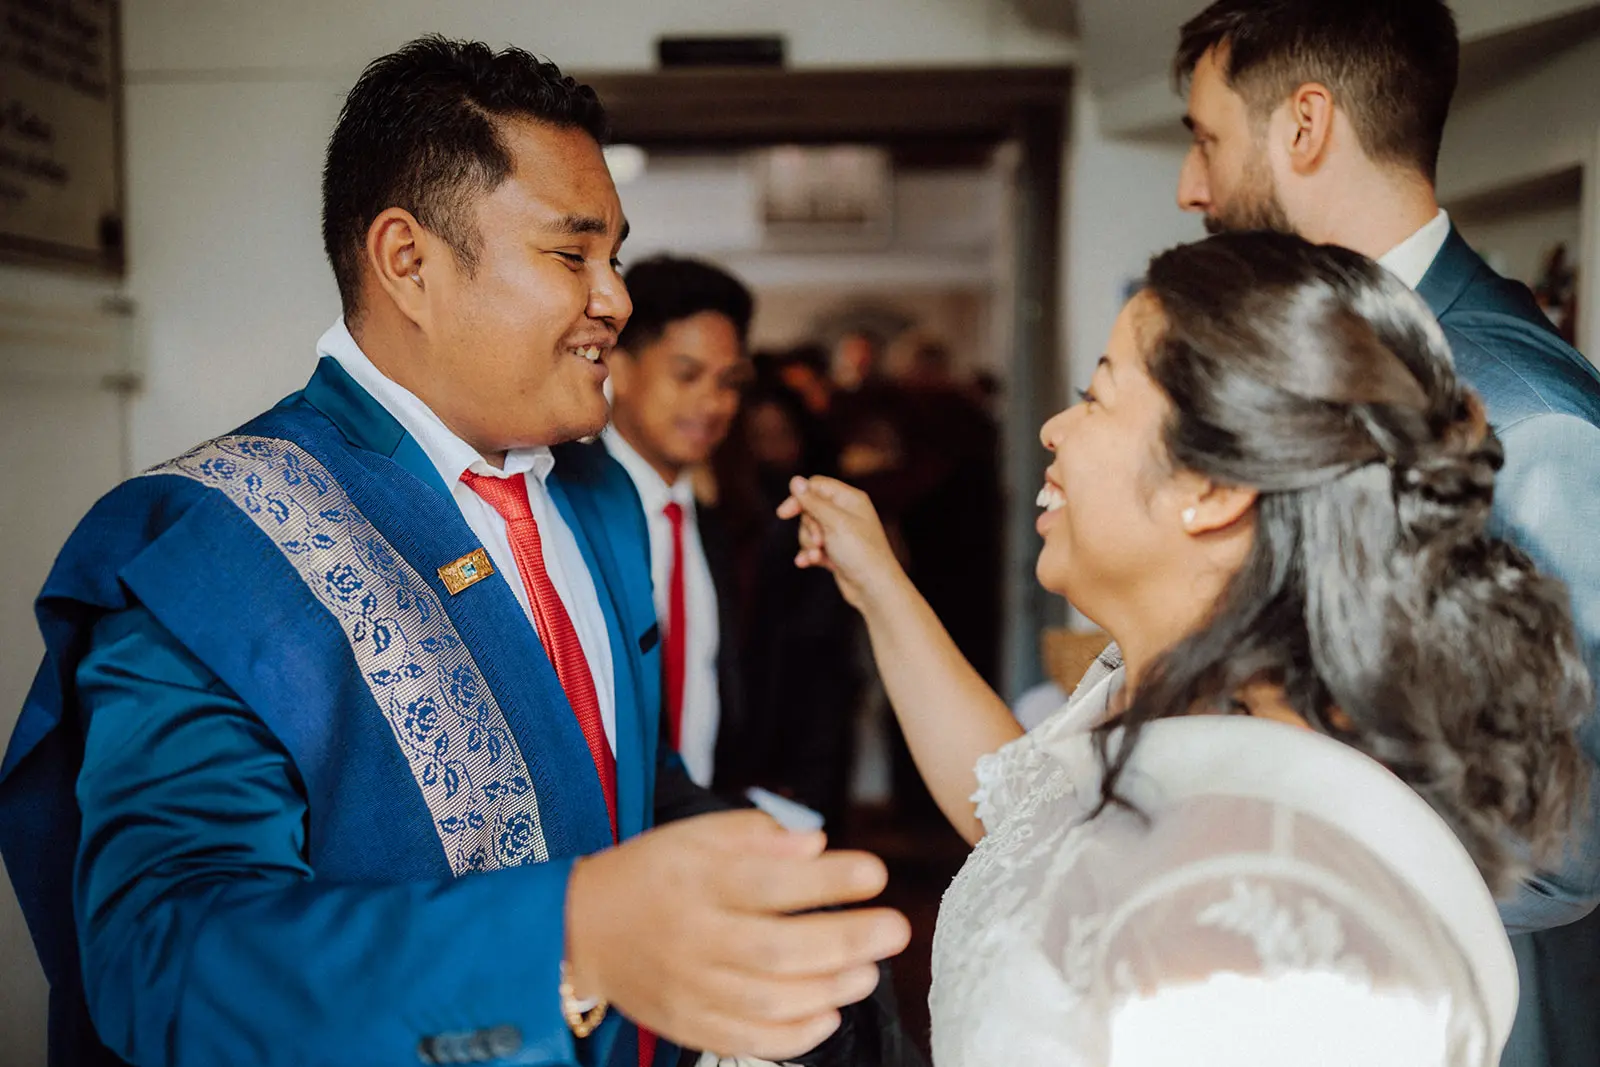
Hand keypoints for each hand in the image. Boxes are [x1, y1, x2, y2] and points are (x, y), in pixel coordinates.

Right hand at [563, 810, 910, 1060]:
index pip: (769, 882)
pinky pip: (746, 1042)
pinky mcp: (687, 1024)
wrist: (581, 929)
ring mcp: (689, 987)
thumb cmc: (655, 872)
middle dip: (846, 941)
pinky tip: (828, 1014)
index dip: (827, 880)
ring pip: (768, 1002)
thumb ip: (758, 834)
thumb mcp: (696, 834)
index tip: (876, 872)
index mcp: (696, 880)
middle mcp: (693, 936)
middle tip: (895, 929)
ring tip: (869, 972)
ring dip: (829, 990)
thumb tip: (817, 845)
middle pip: (778, 949)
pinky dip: (793, 1037)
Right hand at [775, 476, 905, 611]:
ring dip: (808, 543)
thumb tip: (795, 480)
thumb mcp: (834, 522)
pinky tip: (808, 563)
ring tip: (818, 555)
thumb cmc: (860, 552)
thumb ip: (812, 501)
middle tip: (820, 540)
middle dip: (808, 527)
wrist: (874, 588)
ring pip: (809, 530)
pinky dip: (809, 555)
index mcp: (850, 499)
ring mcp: (840, 534)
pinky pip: (813, 548)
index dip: (799, 497)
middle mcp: (846, 513)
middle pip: (809, 509)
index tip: (784, 514)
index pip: (816, 486)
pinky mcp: (835, 552)